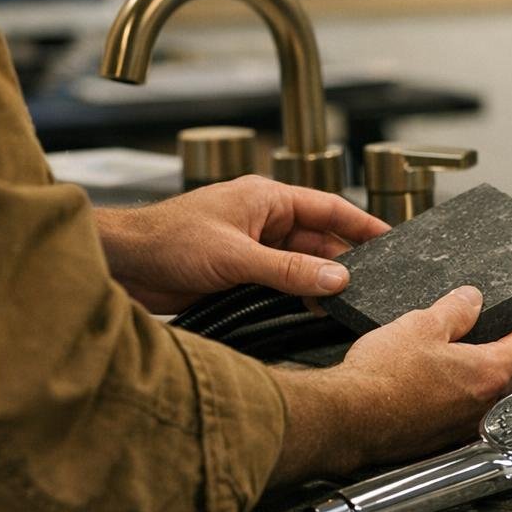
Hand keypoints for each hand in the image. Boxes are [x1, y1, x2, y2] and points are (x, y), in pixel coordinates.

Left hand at [95, 175, 390, 311]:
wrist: (120, 265)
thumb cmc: (165, 240)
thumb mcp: (237, 256)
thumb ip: (289, 270)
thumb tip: (336, 279)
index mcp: (266, 199)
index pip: (328, 207)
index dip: (361, 223)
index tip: (390, 238)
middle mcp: (262, 220)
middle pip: (318, 240)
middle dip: (342, 261)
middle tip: (370, 283)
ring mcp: (251, 247)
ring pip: (299, 264)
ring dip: (316, 282)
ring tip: (342, 302)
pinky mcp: (238, 273)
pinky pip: (279, 283)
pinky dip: (295, 295)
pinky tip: (308, 312)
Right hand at [268, 286, 511, 481]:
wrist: (347, 418)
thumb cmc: (380, 378)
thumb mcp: (421, 325)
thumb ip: (455, 310)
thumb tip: (472, 299)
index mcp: (488, 373)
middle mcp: (484, 405)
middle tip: (509, 330)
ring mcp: (464, 426)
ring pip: (498, 397)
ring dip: (496, 375)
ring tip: (475, 353)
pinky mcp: (442, 439)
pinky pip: (471, 414)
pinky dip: (470, 396)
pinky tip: (447, 382)